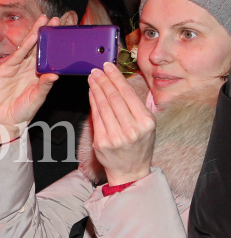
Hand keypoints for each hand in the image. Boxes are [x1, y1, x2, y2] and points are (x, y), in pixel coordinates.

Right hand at [0, 16, 58, 143]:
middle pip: (38, 47)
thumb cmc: (22, 113)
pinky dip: (25, 45)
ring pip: (28, 47)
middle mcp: (28, 69)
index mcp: (38, 75)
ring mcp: (17, 68)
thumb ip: (44, 86)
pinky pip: (18, 55)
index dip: (54, 43)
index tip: (63, 32)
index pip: (48, 55)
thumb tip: (55, 74)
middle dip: (46, 33)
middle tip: (55, 19)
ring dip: (35, 33)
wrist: (4, 120)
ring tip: (43, 20)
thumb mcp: (37, 99)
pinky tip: (32, 36)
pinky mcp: (6, 69)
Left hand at [88, 63, 154, 185]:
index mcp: (146, 122)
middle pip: (114, 98)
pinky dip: (92, 102)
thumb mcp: (147, 125)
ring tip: (92, 78)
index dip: (116, 78)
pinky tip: (91, 93)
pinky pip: (96, 118)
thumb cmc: (139, 145)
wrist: (131, 170)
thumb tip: (119, 84)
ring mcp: (116, 137)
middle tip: (96, 70)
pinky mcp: (102, 142)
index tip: (109, 67)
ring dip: (96, 89)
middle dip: (103, 81)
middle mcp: (132, 129)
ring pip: (103, 106)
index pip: (128, 94)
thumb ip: (136, 107)